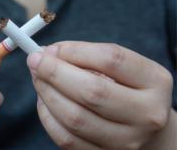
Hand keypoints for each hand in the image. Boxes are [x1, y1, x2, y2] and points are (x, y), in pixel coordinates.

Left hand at [27, 41, 172, 149]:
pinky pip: (66, 138)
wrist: (145, 125)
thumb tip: (47, 54)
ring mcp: (126, 141)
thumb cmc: (127, 88)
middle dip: (54, 73)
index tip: (50, 49)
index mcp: (154, 81)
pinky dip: (47, 116)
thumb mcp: (120, 67)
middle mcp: (146, 114)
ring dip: (46, 94)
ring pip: (74, 117)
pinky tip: (44, 101)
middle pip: (91, 91)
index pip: (111, 59)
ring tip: (38, 79)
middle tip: (35, 61)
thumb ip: (87, 56)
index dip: (74, 51)